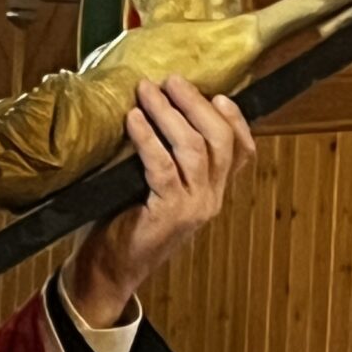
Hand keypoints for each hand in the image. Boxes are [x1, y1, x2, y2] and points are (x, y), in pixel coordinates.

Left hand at [65, 77, 254, 325]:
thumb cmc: (125, 222)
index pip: (242, 151)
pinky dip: (147, 137)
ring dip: (168, 113)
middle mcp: (210, 198)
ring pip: (194, 148)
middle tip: (171, 81)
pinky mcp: (169, 213)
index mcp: (212, 191)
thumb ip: (168, 157)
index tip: (216, 93)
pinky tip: (132, 119)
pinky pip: (162, 166)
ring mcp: (193, 207)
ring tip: (146, 92)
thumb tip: (155, 105)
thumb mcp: (155, 187)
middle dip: (195, 104)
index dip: (235, 118)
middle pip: (220, 140)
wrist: (110, 271)